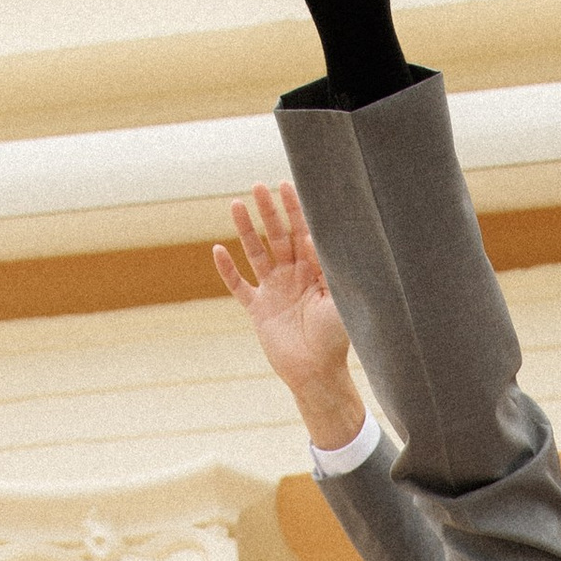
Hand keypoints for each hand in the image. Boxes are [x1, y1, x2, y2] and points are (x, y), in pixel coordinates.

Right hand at [214, 182, 366, 451]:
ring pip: (256, 253)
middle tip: (259, 186)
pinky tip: (218, 249)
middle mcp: (293, 277)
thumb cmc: (336, 340)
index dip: (295, 210)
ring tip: (235, 204)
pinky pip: (239, 286)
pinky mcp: (258, 310)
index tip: (287, 185)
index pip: (303, 233)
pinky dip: (228, 270)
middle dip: (269, 212)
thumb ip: (336, 271)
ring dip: (246, 230)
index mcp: (315, 272)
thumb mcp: (342, 301)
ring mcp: (273, 292)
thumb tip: (324, 238)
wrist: (317, 374)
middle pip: (278, 236)